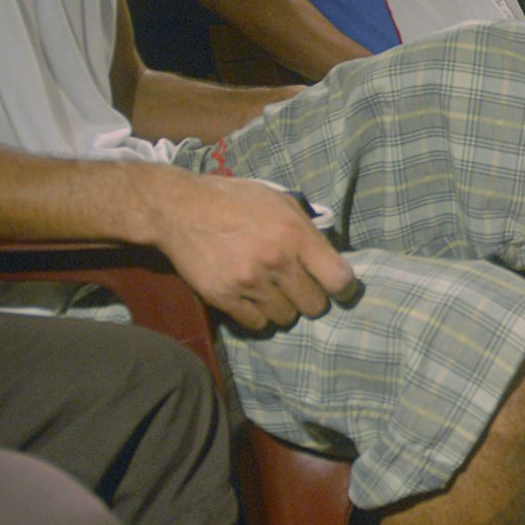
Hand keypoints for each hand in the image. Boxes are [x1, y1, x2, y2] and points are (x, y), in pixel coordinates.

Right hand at [153, 175, 357, 331]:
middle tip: (297, 286)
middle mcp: (276, 261)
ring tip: (270, 290)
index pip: (339, 280)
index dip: (345, 290)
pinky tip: (252, 299)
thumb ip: (307, 230)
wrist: (180, 209)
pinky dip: (258, 315)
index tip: (340, 291)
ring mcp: (249, 282)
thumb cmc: (235, 200)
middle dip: (310, 297)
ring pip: (286, 317)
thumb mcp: (280, 202)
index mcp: (295, 234)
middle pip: (314, 305)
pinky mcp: (224, 298)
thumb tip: (330, 258)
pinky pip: (257, 324)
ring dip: (283, 307)